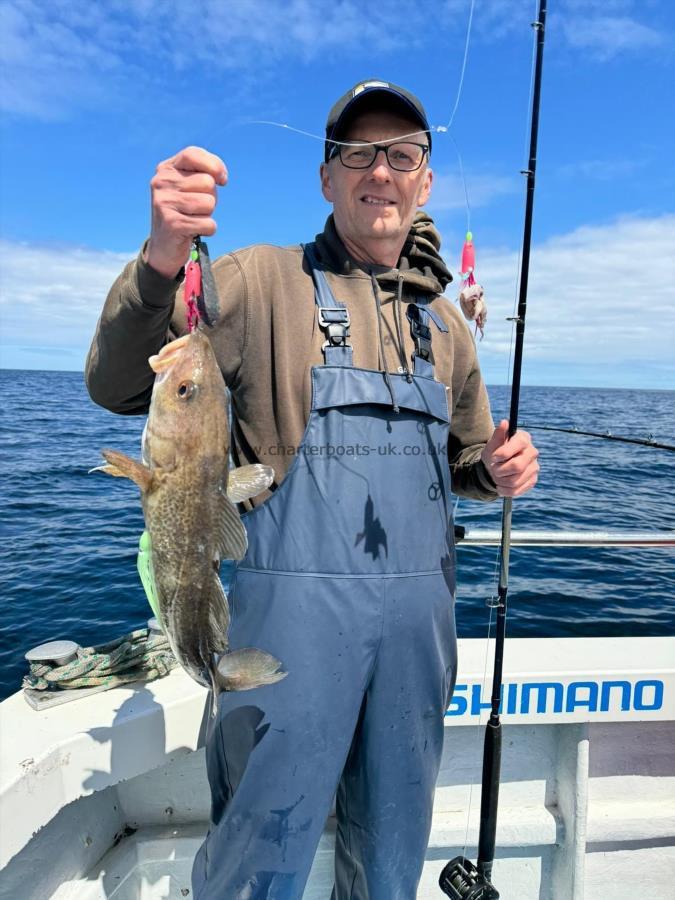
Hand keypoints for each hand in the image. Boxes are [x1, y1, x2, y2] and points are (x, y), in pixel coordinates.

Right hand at [145, 146, 227, 278]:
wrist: (163, 245)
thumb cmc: (184, 211)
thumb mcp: (188, 186)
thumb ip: (204, 173)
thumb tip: (221, 178)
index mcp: (166, 169)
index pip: (193, 154)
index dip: (214, 165)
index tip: (223, 180)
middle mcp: (161, 182)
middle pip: (207, 182)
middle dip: (211, 197)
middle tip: (197, 208)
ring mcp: (164, 203)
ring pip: (209, 203)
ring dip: (208, 215)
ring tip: (193, 218)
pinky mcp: (172, 224)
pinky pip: (208, 224)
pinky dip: (207, 230)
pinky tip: (194, 230)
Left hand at [481, 420, 538, 496]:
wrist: (495, 468)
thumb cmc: (494, 453)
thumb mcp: (492, 444)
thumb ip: (497, 435)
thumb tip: (504, 422)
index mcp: (524, 439)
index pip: (518, 445)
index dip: (503, 454)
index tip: (493, 457)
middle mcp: (533, 452)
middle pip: (517, 466)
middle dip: (500, 470)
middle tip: (493, 468)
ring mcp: (534, 467)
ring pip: (515, 480)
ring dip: (500, 481)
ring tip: (496, 476)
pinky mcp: (532, 481)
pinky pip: (516, 490)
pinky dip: (504, 490)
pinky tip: (500, 485)